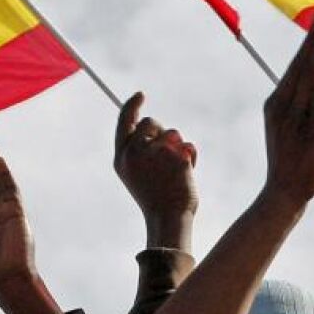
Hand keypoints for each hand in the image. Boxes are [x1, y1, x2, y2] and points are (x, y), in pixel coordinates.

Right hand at [115, 93, 197, 249]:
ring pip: (172, 133)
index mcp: (122, 158)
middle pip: (151, 122)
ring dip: (178, 145)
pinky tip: (188, 172)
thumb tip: (153, 127)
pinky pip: (188, 145)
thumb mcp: (138, 174)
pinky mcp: (176, 156)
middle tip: (168, 149)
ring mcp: (156, 153)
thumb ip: (141, 151)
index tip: (141, 94)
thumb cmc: (154, 198)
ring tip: (176, 168)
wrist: (168, 218)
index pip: (125, 121)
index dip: (132, 105)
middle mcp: (136, 152)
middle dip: (162, 130)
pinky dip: (191, 155)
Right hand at [260, 11, 313, 212]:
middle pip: (300, 65)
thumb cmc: (292, 164)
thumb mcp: (296, 131)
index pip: (293, 67)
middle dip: (313, 38)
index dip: (306, 43)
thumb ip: (309, 112)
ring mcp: (295, 117)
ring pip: (310, 75)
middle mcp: (282, 106)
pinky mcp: (312, 128)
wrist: (284, 194)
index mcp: (275, 104)